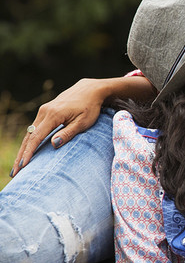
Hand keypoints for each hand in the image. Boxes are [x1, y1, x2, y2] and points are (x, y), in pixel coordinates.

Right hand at [12, 75, 155, 176]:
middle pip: (29, 137)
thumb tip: (53, 145)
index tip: (23, 166)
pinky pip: (35, 129)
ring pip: (30, 133)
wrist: (90, 90)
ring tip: (18, 166)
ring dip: (24, 150)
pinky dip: (30, 141)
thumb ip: (68, 133)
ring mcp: (43, 111)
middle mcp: (44, 112)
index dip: (29, 153)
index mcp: (53, 115)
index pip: (37, 137)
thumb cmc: (90, 108)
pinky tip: (27, 152)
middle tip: (15, 172)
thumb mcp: (83, 122)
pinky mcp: (46, 112)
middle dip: (21, 155)